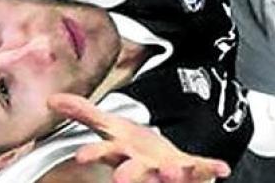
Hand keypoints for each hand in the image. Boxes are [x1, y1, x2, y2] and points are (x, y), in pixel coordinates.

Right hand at [48, 94, 230, 182]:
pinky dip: (212, 169)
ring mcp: (166, 171)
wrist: (164, 164)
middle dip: (129, 175)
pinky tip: (222, 169)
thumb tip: (52, 100)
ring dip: (170, 175)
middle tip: (121, 179)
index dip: (93, 153)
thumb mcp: (109, 124)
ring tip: (172, 173)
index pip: (103, 152)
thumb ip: (83, 112)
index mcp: (121, 154)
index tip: (83, 156)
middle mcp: (142, 167)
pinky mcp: (190, 171)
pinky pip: (202, 169)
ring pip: (166, 175)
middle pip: (133, 172)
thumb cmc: (134, 147)